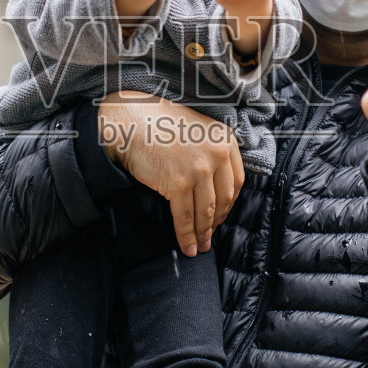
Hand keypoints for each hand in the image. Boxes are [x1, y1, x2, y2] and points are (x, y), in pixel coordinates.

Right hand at [97, 91, 244, 256]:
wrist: (131, 121)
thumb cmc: (159, 123)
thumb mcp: (197, 130)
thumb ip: (210, 152)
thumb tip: (212, 187)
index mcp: (224, 140)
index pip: (236, 181)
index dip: (229, 203)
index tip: (222, 215)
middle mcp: (216, 154)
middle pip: (223, 198)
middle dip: (217, 222)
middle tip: (210, 235)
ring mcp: (198, 169)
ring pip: (205, 211)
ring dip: (203, 233)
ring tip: (200, 245)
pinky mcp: (178, 183)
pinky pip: (185, 216)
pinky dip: (186, 234)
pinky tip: (187, 245)